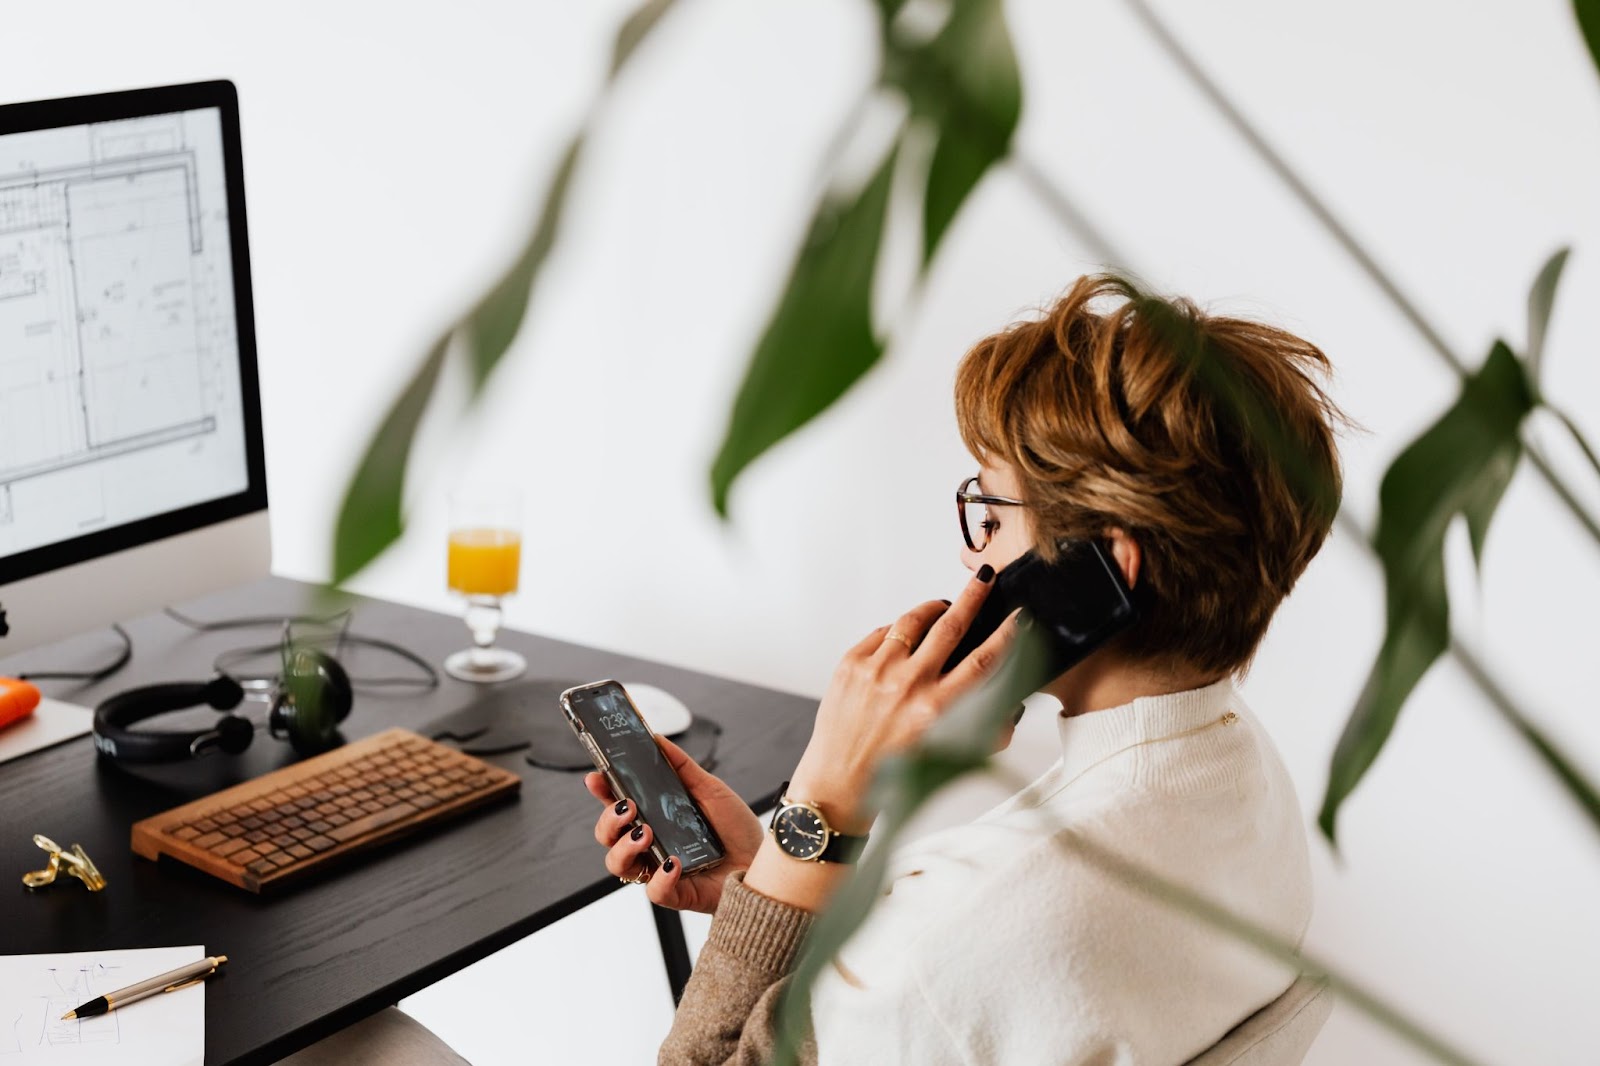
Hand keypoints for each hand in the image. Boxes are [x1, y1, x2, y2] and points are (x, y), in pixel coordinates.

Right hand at [586, 735, 764, 913]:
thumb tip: (657, 739)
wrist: (764, 860)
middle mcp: (651, 844)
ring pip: (619, 865)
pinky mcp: (676, 893)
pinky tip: (674, 861)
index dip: (602, 792)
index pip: (617, 805)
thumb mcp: (710, 789)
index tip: (596, 777)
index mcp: (655, 818)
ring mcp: (659, 870)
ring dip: (624, 847)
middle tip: (628, 807)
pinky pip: (653, 891)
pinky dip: (660, 877)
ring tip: (646, 832)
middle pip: (608, 836)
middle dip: (608, 820)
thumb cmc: (736, 829)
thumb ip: (682, 767)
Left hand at [787, 566, 1018, 833]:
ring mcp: (876, 671)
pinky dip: (897, 632)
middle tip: (984, 579)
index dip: (1006, 635)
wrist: (838, 784)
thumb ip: (982, 729)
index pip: (983, 660)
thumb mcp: (946, 755)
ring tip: (943, 607)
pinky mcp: (850, 664)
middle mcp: (907, 685)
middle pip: (951, 625)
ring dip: (933, 609)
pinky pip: (882, 633)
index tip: (1019, 618)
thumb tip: (1008, 703)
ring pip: (913, 621)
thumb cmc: (892, 774)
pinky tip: (904, 639)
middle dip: (973, 597)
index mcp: (937, 710)